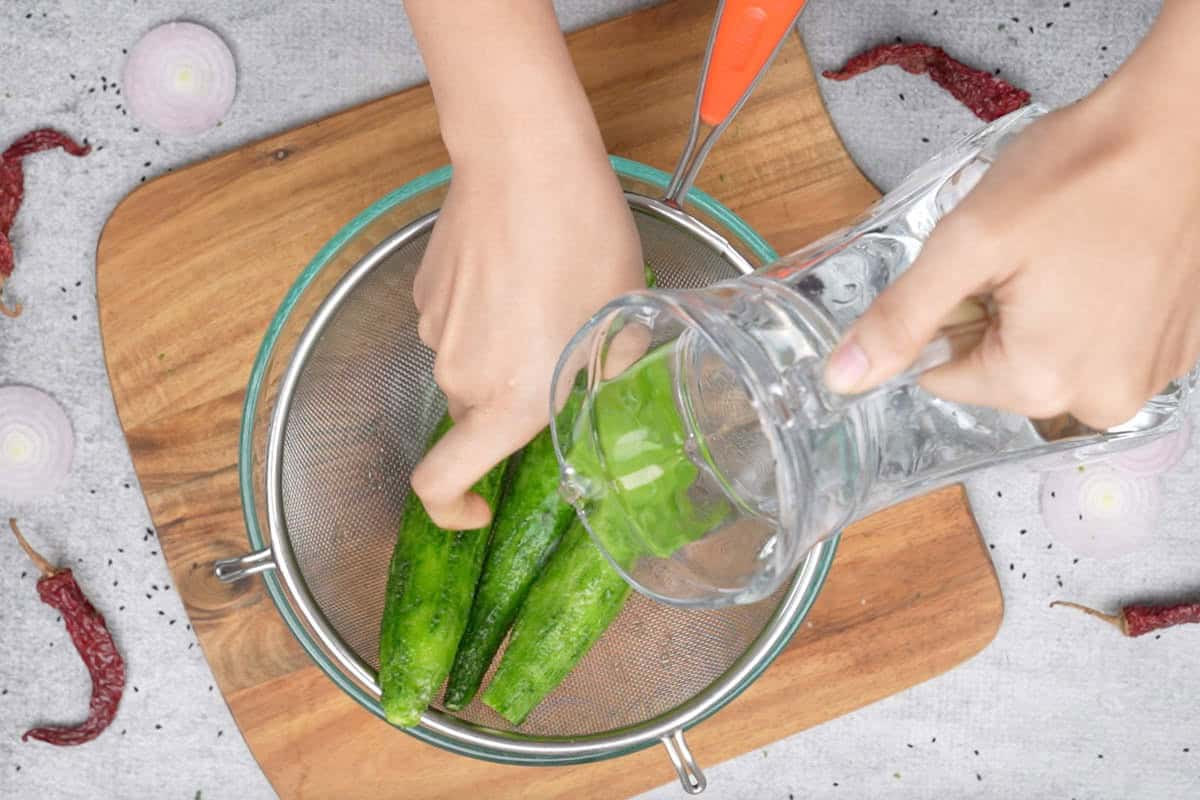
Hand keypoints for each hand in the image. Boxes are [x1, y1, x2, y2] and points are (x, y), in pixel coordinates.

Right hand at [409, 144, 643, 528]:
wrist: (525, 160)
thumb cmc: (582, 241)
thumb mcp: (623, 317)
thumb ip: (609, 373)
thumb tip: (603, 384)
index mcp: (507, 401)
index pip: (441, 485)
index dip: (453, 511)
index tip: (481, 508)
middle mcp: (461, 376)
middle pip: (472, 419)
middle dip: (510, 408)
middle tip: (559, 362)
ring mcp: (435, 331)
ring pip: (466, 368)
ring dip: (501, 356)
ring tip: (544, 300)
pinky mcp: (425, 291)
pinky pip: (455, 325)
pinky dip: (482, 317)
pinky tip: (516, 272)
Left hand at [823, 4, 1199, 428]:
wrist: (1180, 127)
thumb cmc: (1080, 173)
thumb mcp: (967, 243)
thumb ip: (900, 316)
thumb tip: (843, 377)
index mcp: (1041, 383)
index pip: (946, 376)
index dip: (950, 315)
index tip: (984, 269)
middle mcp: (1101, 400)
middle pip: (999, 370)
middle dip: (997, 315)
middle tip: (1027, 255)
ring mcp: (1146, 376)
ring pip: (1048, 356)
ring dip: (1043, 311)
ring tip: (1067, 255)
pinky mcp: (1174, 349)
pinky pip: (1100, 342)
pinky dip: (1090, 307)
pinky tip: (1101, 260)